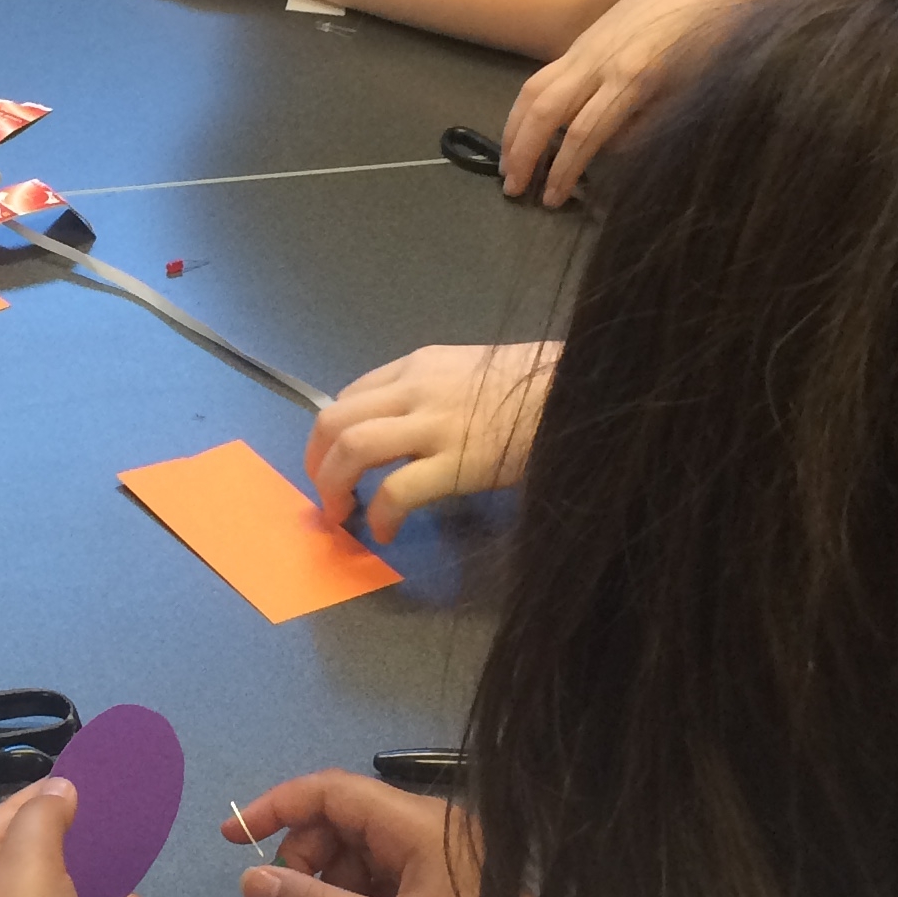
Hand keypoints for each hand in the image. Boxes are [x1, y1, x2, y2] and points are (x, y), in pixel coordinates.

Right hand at [226, 773, 486, 896]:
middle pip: (342, 822)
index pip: (330, 791)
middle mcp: (426, 829)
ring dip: (333, 892)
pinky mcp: (444, 890)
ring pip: (360, 856)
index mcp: (416, 824)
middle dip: (307, 860)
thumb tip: (250, 880)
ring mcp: (437, 859)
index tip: (232, 839)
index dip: (276, 807)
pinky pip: (384, 883)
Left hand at [305, 341, 559, 538]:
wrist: (580, 388)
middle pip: (335, 419)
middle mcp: (416, 389)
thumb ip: (431, 393)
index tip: (335, 463)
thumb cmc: (532, 385)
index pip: (349, 396)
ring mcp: (435, 425)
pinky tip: (385, 530)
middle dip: (316, 462)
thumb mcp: (469, 371)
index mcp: (417, 366)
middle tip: (327, 495)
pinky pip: (398, 490)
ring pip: (354, 448)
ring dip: (334, 486)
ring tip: (342, 514)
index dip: (331, 436)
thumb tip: (402, 427)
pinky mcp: (458, 462)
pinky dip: (380, 514)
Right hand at [500, 0, 739, 204]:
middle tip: (512, 188)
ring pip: (533, 90)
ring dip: (513, 130)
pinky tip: (522, 127)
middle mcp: (598, 62)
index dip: (564, 171)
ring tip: (506, 162)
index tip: (552, 199)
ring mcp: (586, 48)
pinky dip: (525, 106)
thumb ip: (647, 126)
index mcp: (631, 79)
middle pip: (545, 111)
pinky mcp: (582, 41)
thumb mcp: (689, 95)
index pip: (584, 134)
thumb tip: (610, 148)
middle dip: (524, 153)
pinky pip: (542, 76)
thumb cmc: (712, 44)